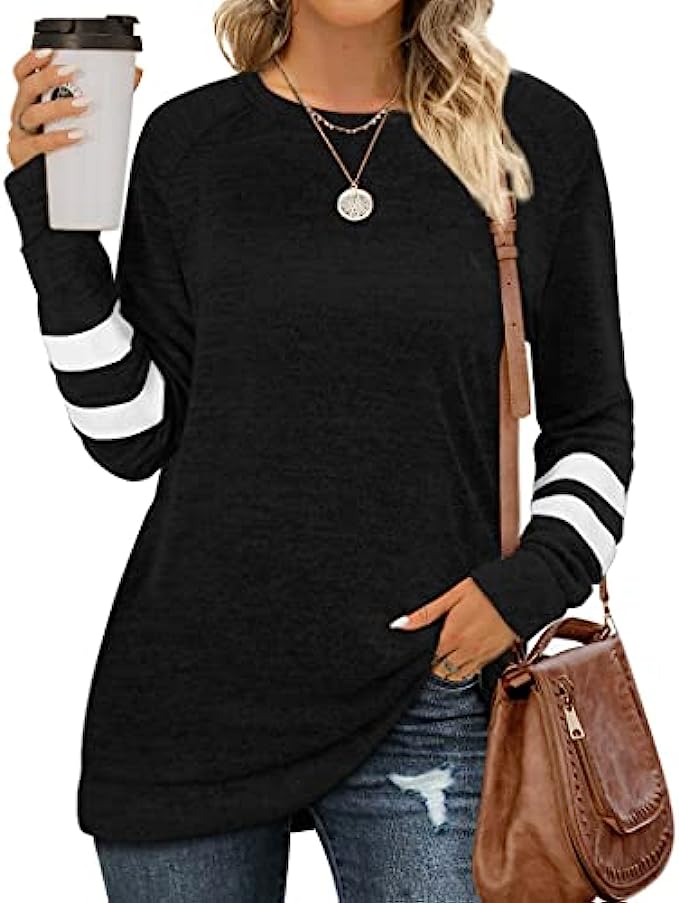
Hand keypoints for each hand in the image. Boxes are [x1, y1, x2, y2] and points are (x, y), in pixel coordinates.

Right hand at [7, 46, 142, 169]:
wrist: (68, 196)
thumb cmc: (74, 151)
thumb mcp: (89, 120)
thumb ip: (111, 97)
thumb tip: (137, 73)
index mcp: (32, 103)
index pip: (23, 75)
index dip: (31, 61)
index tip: (51, 51)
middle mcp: (22, 116)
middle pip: (28, 89)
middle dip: (49, 77)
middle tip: (74, 72)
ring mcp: (21, 137)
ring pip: (33, 114)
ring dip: (58, 106)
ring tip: (85, 104)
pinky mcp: (25, 159)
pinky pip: (39, 145)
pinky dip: (58, 139)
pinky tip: (77, 134)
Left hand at [389, 576, 520, 680]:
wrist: (523, 592)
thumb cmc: (486, 588)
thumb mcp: (452, 594)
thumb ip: (425, 613)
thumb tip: (398, 625)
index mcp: (451, 637)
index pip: (427, 661)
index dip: (418, 660)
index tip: (411, 656)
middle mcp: (466, 652)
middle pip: (441, 672)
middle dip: (431, 667)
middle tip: (424, 658)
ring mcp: (482, 656)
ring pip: (458, 675)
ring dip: (447, 671)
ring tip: (440, 659)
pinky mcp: (495, 655)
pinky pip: (474, 671)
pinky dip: (464, 668)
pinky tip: (459, 657)